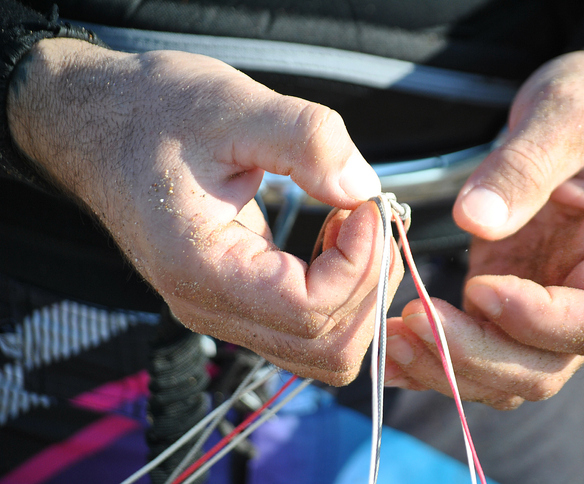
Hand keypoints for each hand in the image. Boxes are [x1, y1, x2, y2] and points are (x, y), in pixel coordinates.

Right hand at [7, 39, 402, 384]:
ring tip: (351, 225)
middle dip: (368, 283)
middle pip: (325, 348)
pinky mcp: (235, 297)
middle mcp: (210, 307)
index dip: (361, 264)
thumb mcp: (232, 107)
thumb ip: (305, 141)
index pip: (312, 311)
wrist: (98, 123)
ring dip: (356, 293)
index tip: (368, 206)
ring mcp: (222, 310)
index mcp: (203, 269)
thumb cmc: (152, 112)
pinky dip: (339, 291)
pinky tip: (333, 236)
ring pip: (320, 349)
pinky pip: (305, 326)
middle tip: (370, 216)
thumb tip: (362, 188)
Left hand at [385, 24, 583, 406]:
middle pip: (539, 367)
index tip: (479, 285)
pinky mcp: (502, 296)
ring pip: (503, 373)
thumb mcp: (567, 115)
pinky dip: (432, 357)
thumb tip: (475, 219)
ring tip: (389, 339)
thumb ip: (525, 167)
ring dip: (446, 368)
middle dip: (474, 356)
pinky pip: (473, 346)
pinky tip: (387, 347)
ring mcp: (540, 302)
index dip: (535, 320)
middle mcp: (582, 295)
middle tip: (412, 319)